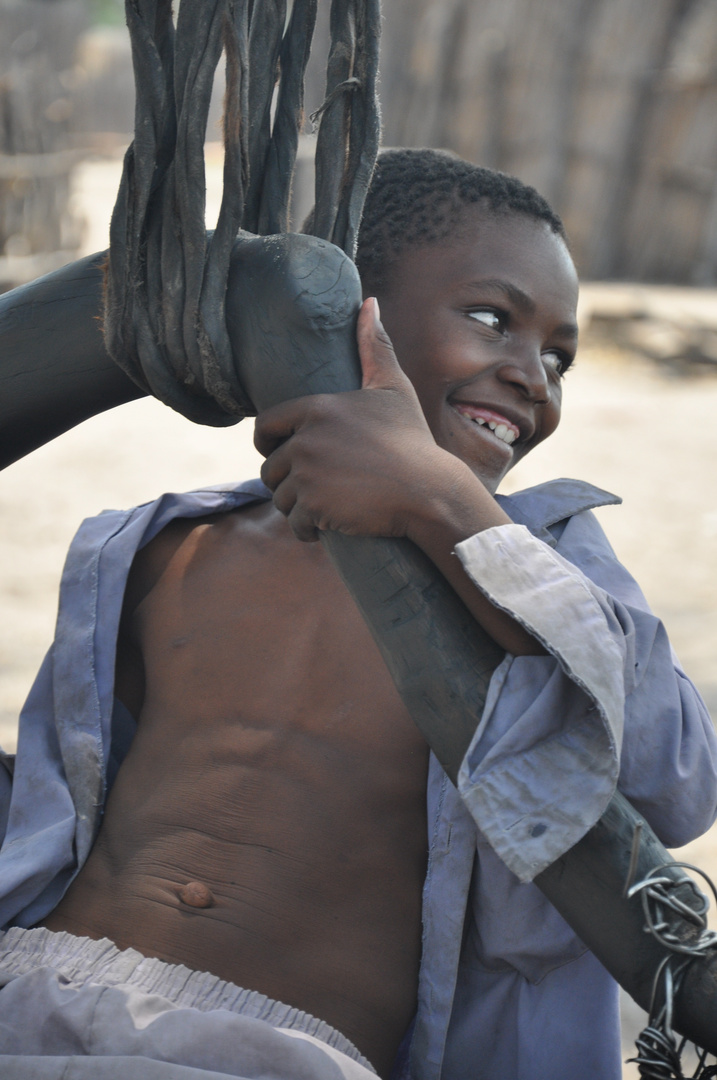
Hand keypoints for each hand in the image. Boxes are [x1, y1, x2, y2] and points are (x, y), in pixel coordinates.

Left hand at [254, 298, 465, 541]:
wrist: (428, 490)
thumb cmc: (411, 441)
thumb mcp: (393, 389)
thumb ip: (375, 347)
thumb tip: (370, 303)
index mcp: (316, 408)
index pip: (265, 427)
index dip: (269, 444)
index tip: (279, 455)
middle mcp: (305, 439)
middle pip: (270, 467)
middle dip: (286, 481)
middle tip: (312, 488)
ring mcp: (307, 474)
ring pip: (280, 497)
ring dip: (294, 507)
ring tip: (319, 507)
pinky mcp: (313, 507)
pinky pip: (294, 522)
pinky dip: (305, 529)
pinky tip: (320, 528)